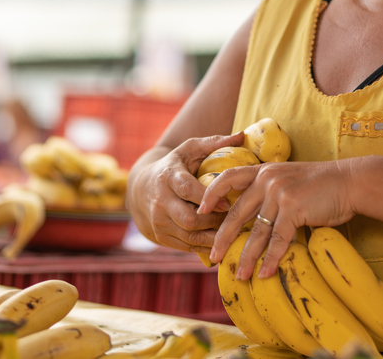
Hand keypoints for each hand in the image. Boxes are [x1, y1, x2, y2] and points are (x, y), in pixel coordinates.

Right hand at [127, 133, 242, 255]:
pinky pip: (187, 247)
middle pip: (189, 219)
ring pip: (189, 237)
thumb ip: (214, 143)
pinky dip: (206, 246)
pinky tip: (222, 241)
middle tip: (234, 219)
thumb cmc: (174, 166)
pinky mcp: (161, 237)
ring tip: (232, 232)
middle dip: (214, 222)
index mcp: (168, 177)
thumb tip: (242, 136)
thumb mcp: (190, 150)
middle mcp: (160, 201)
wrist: (141, 189)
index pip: (187, 190)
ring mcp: (159, 222)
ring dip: (213, 237)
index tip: (227, 204)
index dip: (208, 198)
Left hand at [199, 159, 355, 278]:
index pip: (227, 177)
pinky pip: (278, 239)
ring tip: (241, 275)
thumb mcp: (289, 179)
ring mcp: (279, 194)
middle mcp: (267, 180)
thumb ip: (270, 190)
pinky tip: (265, 273)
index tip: (200, 211)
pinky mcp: (294, 208)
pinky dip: (271, 259)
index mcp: (263, 171)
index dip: (211, 194)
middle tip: (213, 257)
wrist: (350, 181)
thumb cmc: (322, 184)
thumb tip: (255, 218)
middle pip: (236, 212)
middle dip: (223, 238)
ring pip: (256, 232)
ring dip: (248, 257)